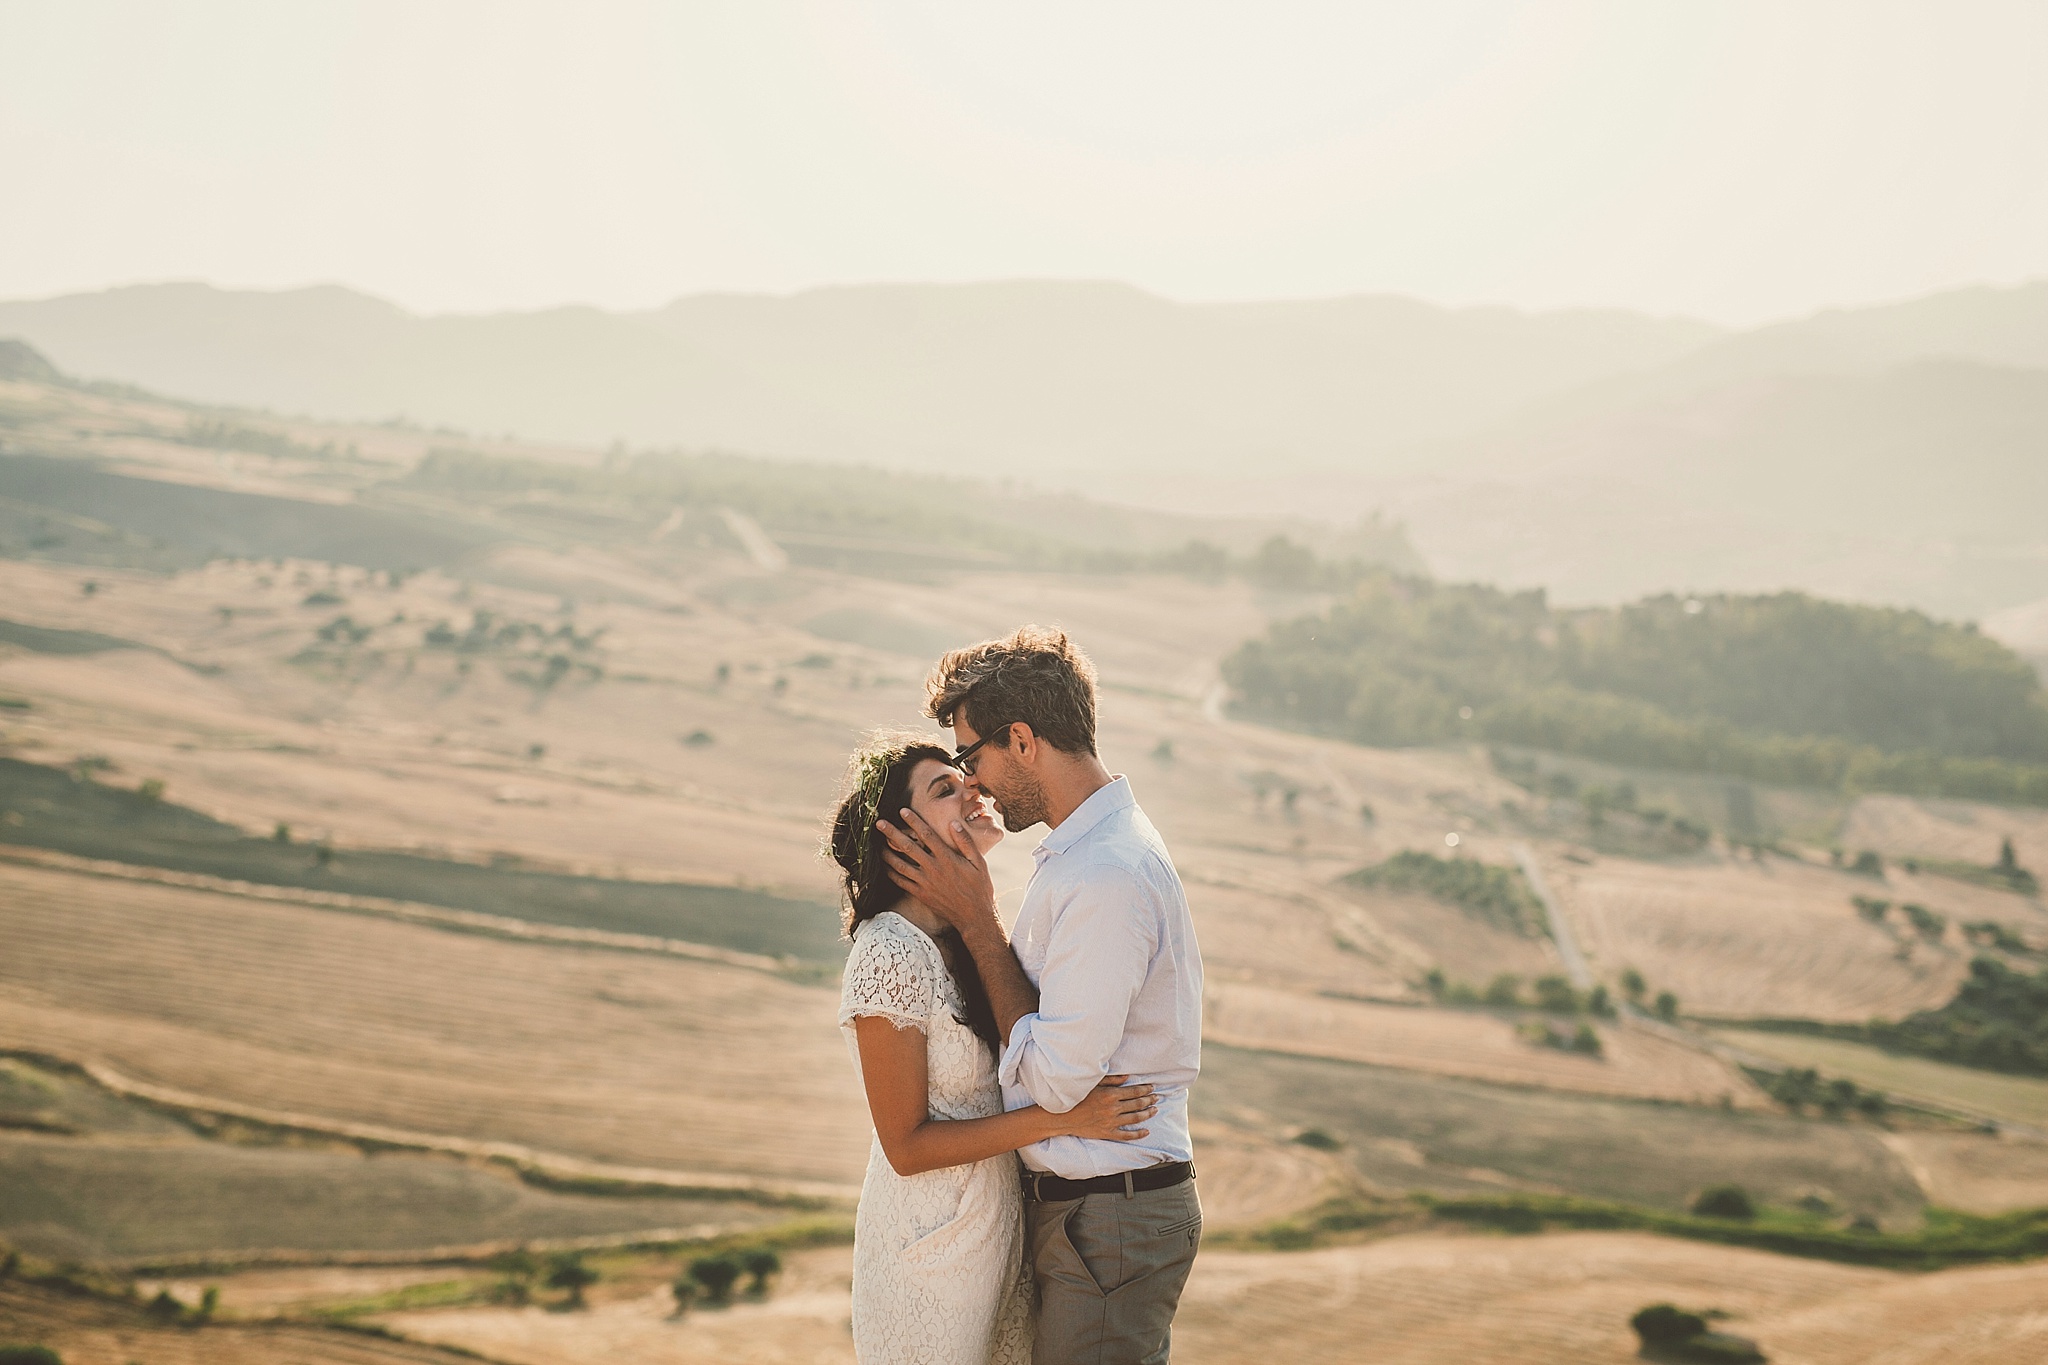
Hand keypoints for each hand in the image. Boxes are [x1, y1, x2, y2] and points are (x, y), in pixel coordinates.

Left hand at [876, 804, 999, 932]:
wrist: (974, 916)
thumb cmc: (979, 887)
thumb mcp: (979, 862)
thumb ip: (966, 842)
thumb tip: (954, 823)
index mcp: (947, 858)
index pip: (926, 835)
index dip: (913, 821)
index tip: (902, 811)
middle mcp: (933, 868)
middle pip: (908, 847)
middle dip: (892, 833)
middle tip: (879, 823)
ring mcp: (925, 882)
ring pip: (900, 865)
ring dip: (887, 853)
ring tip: (876, 844)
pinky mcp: (921, 894)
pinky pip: (902, 882)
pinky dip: (891, 874)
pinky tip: (884, 866)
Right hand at [1059, 1076, 1156, 1142]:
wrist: (1063, 1116)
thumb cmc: (1077, 1097)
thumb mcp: (1093, 1083)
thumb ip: (1112, 1080)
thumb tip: (1128, 1077)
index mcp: (1110, 1094)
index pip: (1134, 1091)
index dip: (1145, 1089)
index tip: (1152, 1087)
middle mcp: (1113, 1109)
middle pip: (1137, 1104)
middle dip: (1149, 1100)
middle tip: (1157, 1097)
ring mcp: (1111, 1122)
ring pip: (1135, 1119)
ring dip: (1147, 1114)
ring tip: (1155, 1110)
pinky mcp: (1108, 1133)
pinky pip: (1127, 1135)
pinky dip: (1138, 1134)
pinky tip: (1146, 1131)